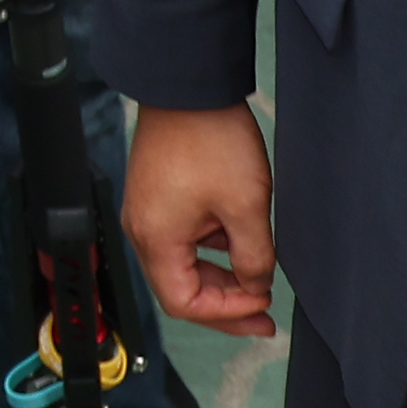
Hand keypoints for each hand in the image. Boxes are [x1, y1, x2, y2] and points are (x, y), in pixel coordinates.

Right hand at [124, 101, 277, 336]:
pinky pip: (180, 241)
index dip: (227, 313)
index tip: (262, 304)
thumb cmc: (209, 142)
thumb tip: (255, 284)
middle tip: (264, 316)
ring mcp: (146, 213)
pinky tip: (239, 246)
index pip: (184, 303)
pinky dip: (210, 254)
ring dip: (219, 280)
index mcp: (156, 238)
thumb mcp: (246, 208)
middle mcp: (142, 230)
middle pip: (178, 289)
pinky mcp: (155, 198)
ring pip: (181, 266)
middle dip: (224, 306)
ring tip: (257, 282)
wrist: (186, 91)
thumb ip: (254, 258)